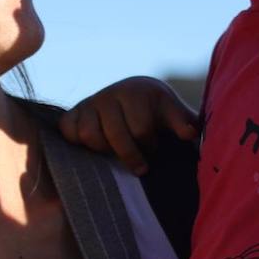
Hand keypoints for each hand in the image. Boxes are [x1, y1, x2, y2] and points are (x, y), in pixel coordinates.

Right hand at [59, 76, 196, 174]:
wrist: (131, 94)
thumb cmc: (155, 110)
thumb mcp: (172, 113)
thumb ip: (183, 123)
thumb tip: (189, 134)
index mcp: (138, 91)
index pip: (141, 129)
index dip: (149, 147)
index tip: (154, 151)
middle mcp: (112, 93)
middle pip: (115, 135)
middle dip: (130, 155)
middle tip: (140, 167)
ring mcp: (91, 102)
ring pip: (90, 135)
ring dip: (104, 150)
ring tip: (116, 153)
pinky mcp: (74, 111)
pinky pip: (69, 130)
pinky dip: (78, 142)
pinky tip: (94, 147)